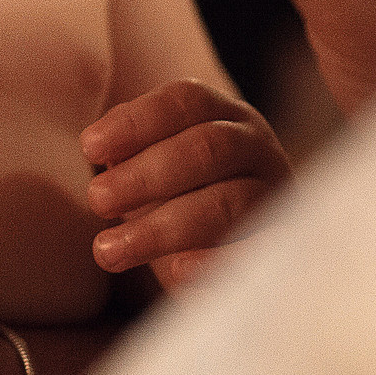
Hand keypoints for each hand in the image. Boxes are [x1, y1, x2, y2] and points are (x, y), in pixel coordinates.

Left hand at [82, 79, 289, 290]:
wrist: (229, 250)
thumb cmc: (177, 197)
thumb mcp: (151, 171)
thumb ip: (130, 157)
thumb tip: (105, 163)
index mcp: (222, 114)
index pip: (185, 101)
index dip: (136, 121)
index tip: (89, 147)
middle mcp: (255, 146)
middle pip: (207, 148)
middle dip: (145, 175)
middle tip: (96, 200)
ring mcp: (277, 195)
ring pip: (227, 203)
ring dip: (161, 227)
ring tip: (108, 250)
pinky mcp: (285, 247)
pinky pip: (255, 253)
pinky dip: (213, 261)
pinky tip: (173, 273)